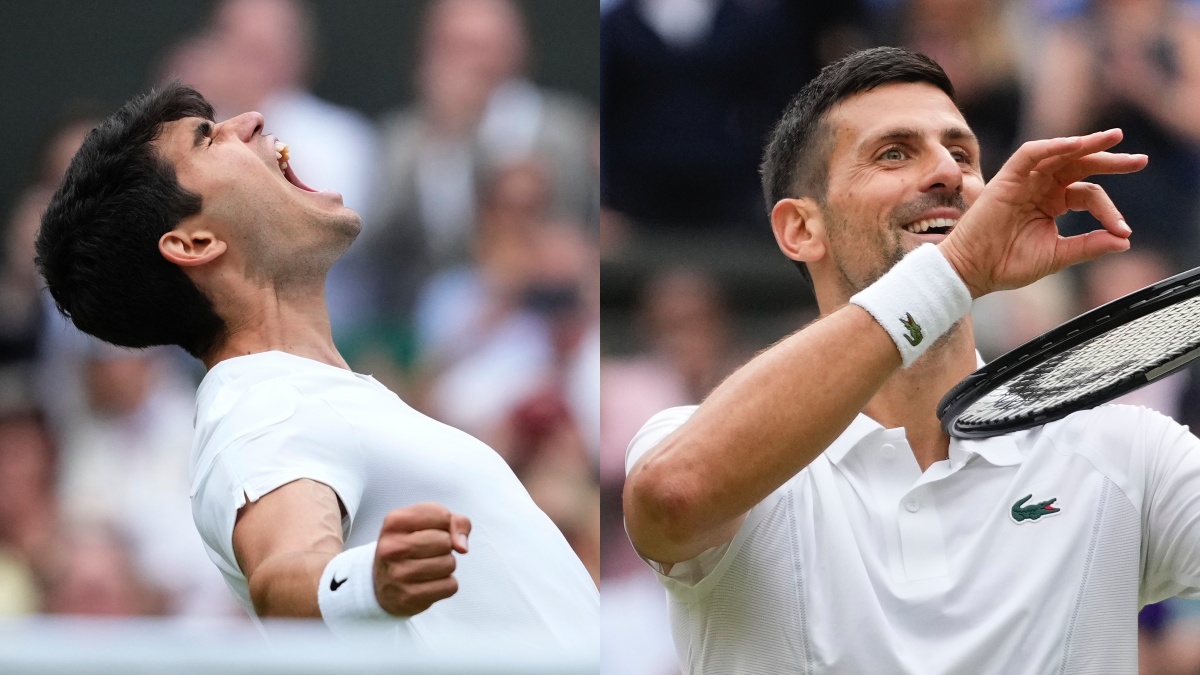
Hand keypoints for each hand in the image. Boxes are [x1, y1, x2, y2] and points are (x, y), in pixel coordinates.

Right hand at [373, 503, 470, 615]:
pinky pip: (450, 586)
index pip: (442, 516)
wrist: (382, 584)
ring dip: (446, 567)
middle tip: (428, 553)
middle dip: (445, 547)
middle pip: (446, 541)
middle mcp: (392, 547)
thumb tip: (462, 547)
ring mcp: (398, 574)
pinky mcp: (409, 597)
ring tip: (427, 568)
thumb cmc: (410, 548)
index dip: (445, 525)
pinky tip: (428, 583)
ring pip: (450, 564)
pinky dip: (446, 585)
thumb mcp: (426, 524)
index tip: (430, 532)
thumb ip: (455, 523)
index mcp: (394, 522)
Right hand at [938, 129, 1147, 297]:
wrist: (973, 272)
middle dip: (1110, 161)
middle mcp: (1040, 188)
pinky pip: (1031, 154)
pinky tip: (1076, 144)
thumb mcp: (1057, 255)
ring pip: (1060, 153)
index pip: (1088, 195)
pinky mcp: (1007, 179)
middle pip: (1080, 165)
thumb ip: (1089, 245)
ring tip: (1115, 139)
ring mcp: (1024, 181)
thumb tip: (1124, 241)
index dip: (1109, 211)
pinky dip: (1053, 146)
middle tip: (1140, 161)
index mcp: (1052, 204)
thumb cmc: (1007, 264)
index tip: (1123, 231)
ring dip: (1088, 144)